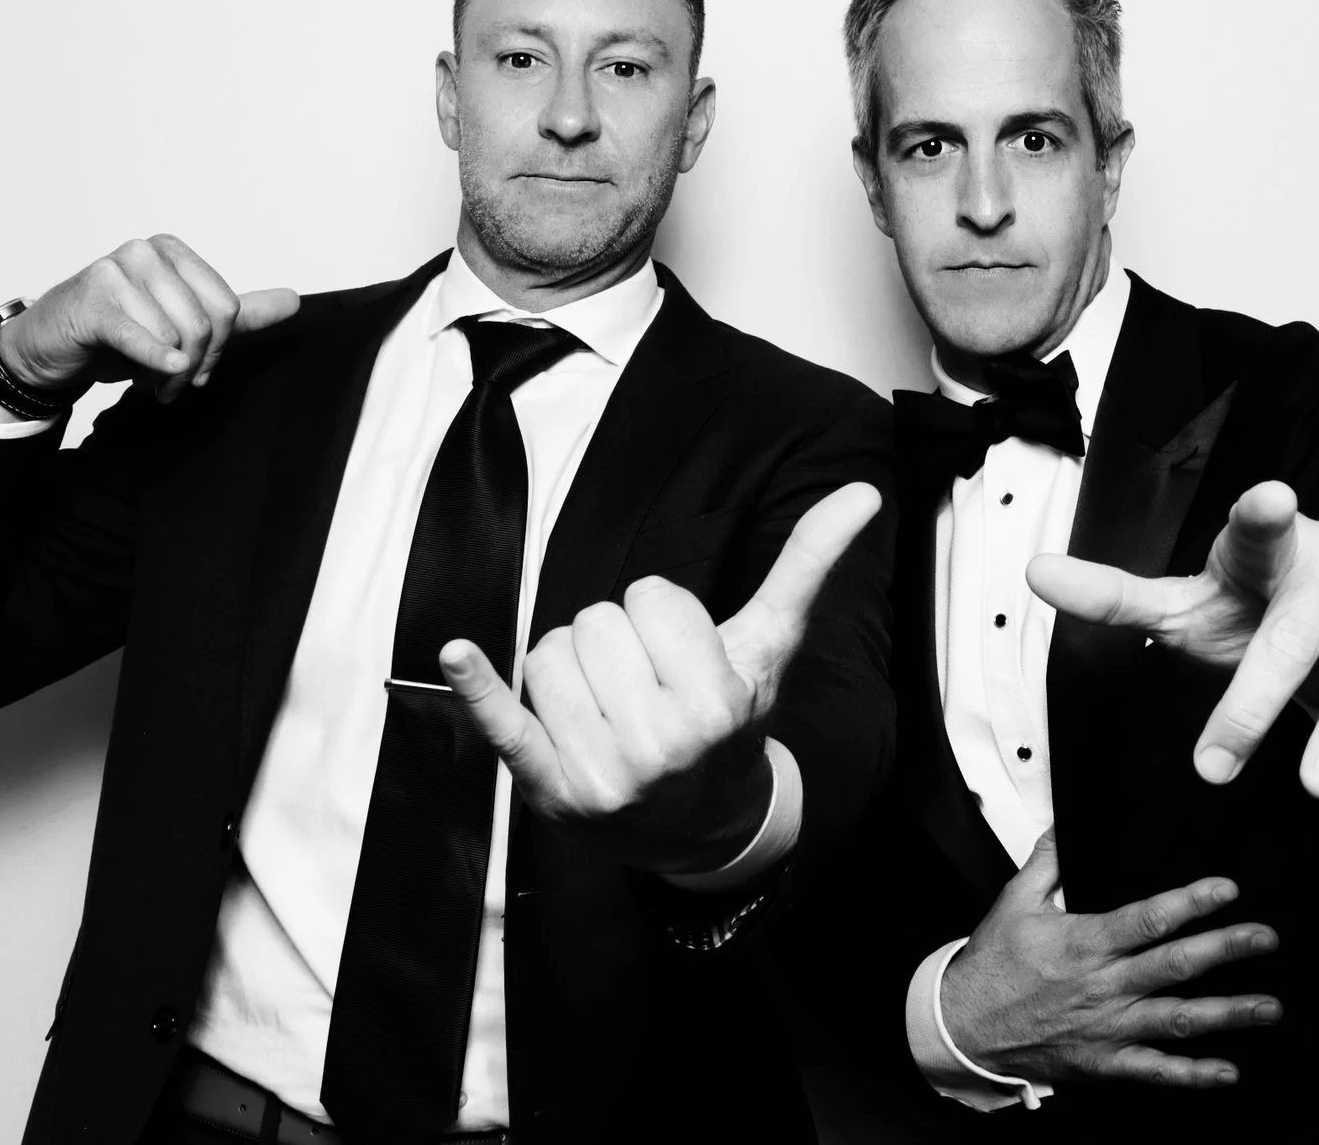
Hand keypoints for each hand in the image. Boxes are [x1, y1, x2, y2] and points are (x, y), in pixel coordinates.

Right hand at [0, 234, 299, 406]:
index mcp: (173, 252)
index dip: (218, 350)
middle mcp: (147, 251)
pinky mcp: (92, 298)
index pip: (226, 307)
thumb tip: (293, 301)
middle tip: (171, 385)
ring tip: (144, 378)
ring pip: (174, 335)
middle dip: (194, 366)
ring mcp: (116, 269)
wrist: (50, 348)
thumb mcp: (183, 324)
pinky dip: (152, 361)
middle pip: (204, 323)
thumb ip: (238, 314)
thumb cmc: (115, 333)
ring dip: (164, 373)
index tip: (198, 370)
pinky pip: (139, 335)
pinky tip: (153, 378)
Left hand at [439, 482, 882, 874]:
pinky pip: (502, 724)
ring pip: (547, 655)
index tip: (680, 656)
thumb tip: (864, 492)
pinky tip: (455, 654)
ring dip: (570, 669)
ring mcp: (599, 773)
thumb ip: (808, 567)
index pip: (647, 597)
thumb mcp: (770, 647)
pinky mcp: (547, 789)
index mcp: (716, 704)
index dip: (659, 615)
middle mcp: (659, 745)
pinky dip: (477, 688)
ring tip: (609, 707)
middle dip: (615, 641)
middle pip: (592, 622)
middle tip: (645, 686)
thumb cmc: (733, 720)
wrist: (703, 828)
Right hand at [943, 829, 1279, 1090]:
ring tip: (1269, 1006)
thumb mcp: (1014, 901)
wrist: (965, 1027)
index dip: (1192, 902)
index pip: (1148, 918)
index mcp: (1085, 942)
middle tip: (1266, 938)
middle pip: (1175, 965)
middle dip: (1227, 950)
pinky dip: (1192, 1074)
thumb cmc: (992, 964)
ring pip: (1177, 1019)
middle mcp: (1103, 985)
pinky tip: (1227, 1071)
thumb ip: (1048, 860)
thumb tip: (1063, 821)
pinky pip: (1154, 1070)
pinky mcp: (1105, 1061)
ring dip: (1227, 1013)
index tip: (1227, 889)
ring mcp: (1107, 1026)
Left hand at [1026, 481, 1318, 797]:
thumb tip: (1032, 573)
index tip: (1268, 496)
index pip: (1254, 535)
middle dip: (1256, 699)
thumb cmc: (1254, 605)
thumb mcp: (1186, 603)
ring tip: (1316, 788)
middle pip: (1296, 634)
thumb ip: (1114, 595)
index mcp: (1271, 548)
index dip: (1260, 519)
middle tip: (1215, 762)